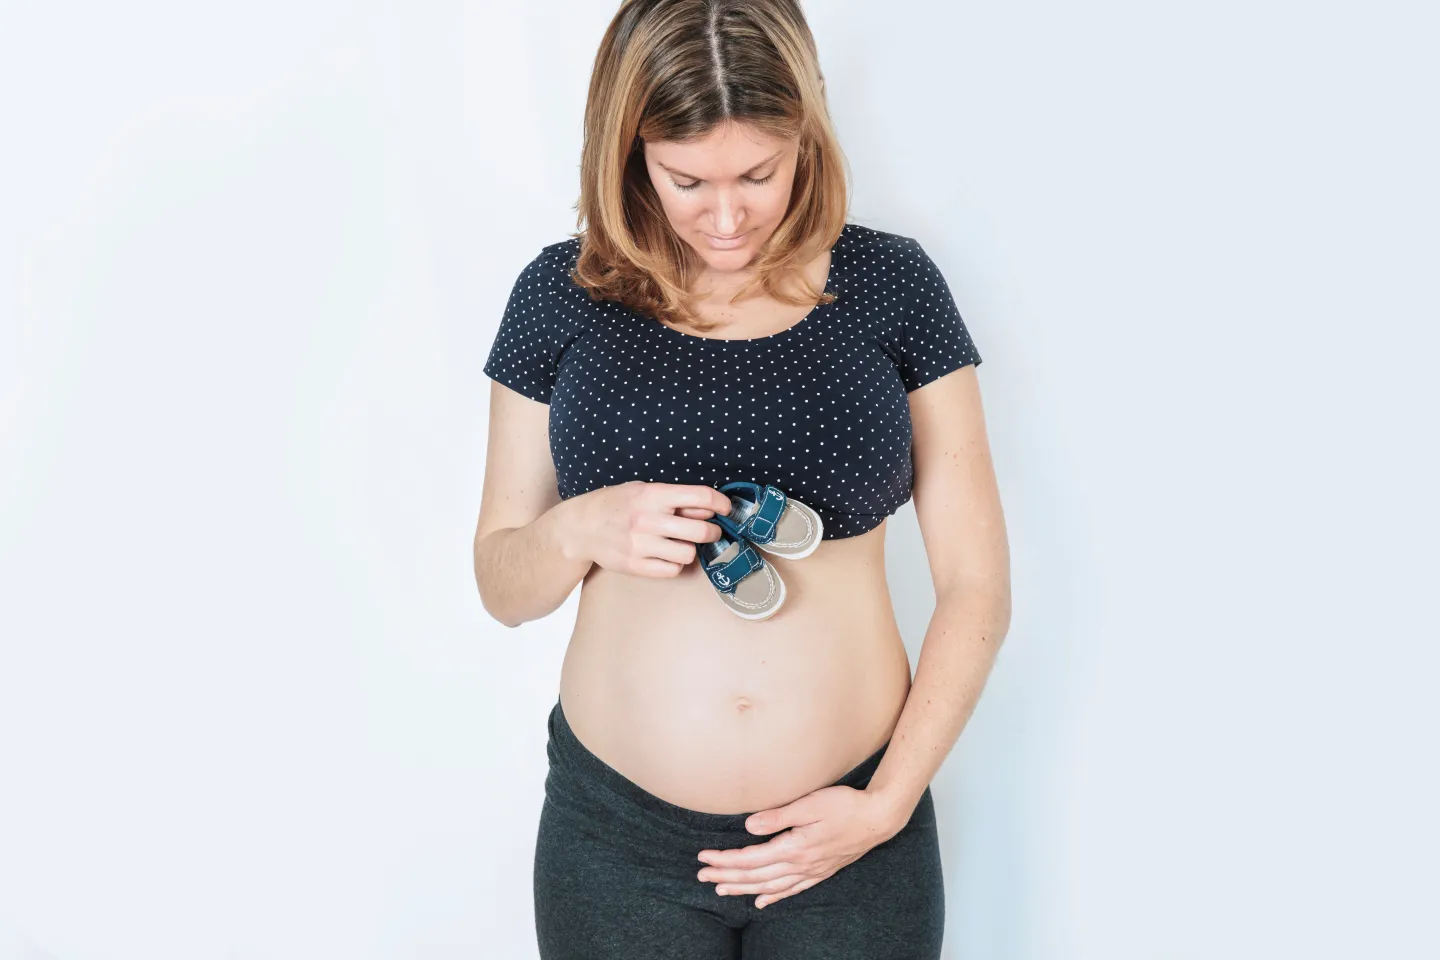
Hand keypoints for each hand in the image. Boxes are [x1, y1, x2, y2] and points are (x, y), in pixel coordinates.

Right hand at [564, 481, 731, 576]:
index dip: (721, 503)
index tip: (727, 509)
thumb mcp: (642, 490)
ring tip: (682, 543)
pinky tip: (667, 555)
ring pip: (689, 554)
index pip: (700, 497)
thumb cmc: (615, 505)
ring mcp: (641, 545)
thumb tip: (709, 508)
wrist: (580, 528)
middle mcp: (648, 520)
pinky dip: (675, 564)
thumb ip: (674, 498)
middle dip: (712, 531)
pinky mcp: (635, 566)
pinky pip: (672, 570)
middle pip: (701, 530)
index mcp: (652, 495)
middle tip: (710, 531)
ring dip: (691, 549)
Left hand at [695, 784, 902, 908]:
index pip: (750, 859)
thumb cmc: (845, 805)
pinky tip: (762, 902)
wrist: (878, 818)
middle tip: (702, 876)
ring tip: (722, 890)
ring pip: (770, 886)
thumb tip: (748, 827)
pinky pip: (792, 890)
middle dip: (726, 876)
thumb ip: (778, 817)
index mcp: (793, 847)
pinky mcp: (821, 872)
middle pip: (755, 876)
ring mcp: (811, 871)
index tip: (704, 858)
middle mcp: (800, 865)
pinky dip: (774, 897)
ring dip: (744, 889)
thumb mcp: (809, 804)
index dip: (724, 860)